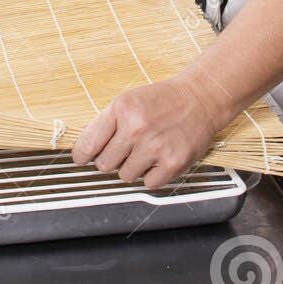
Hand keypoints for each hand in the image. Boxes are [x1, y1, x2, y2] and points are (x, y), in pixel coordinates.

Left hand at [72, 77, 225, 188]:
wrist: (200, 99)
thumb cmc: (163, 100)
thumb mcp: (129, 100)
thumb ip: (106, 123)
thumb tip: (85, 151)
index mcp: (122, 110)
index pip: (89, 143)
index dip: (82, 155)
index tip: (81, 159)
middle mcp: (137, 129)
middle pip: (104, 165)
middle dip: (111, 160)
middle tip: (125, 150)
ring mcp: (155, 148)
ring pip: (125, 176)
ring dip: (132, 168)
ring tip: (146, 151)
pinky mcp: (173, 163)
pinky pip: (148, 184)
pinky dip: (152, 175)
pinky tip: (159, 159)